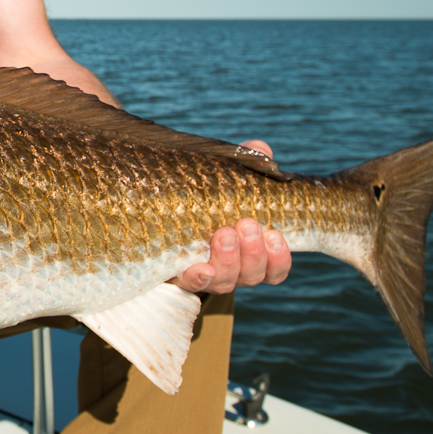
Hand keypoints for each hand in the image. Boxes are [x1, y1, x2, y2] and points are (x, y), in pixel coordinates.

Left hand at [169, 140, 292, 292]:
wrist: (154, 209)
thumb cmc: (202, 193)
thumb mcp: (224, 177)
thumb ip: (245, 164)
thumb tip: (260, 148)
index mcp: (249, 252)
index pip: (274, 267)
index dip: (279, 258)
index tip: (275, 235)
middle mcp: (231, 269)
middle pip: (252, 274)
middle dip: (253, 252)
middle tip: (247, 225)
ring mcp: (204, 275)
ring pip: (226, 282)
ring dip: (229, 260)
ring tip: (224, 234)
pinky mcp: (175, 275)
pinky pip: (190, 285)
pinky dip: (199, 278)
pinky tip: (202, 268)